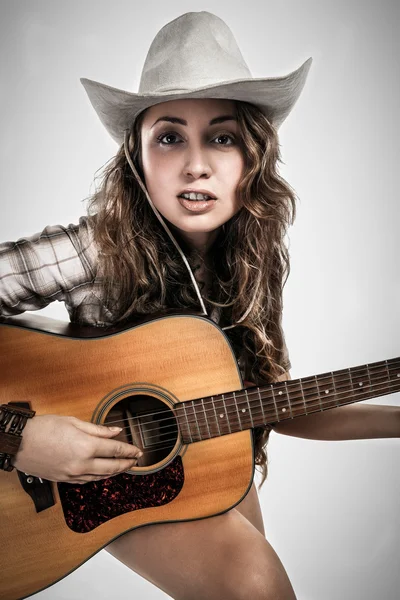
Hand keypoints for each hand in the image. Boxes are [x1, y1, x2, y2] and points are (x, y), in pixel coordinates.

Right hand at [11, 415, 142, 483]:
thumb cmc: (43, 428)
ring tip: (122, 467)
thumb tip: (115, 431)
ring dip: (114, 473)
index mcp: (86, 446)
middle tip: (135, 461)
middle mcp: (81, 464)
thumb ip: (97, 429)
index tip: (138, 451)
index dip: (130, 451)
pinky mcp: (63, 480)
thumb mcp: (73, 422)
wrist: (19, 442)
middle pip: (111, 467)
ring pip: (100, 477)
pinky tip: (102, 474)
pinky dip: (98, 478)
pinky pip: (86, 481)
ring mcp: (72, 474)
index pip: (116, 450)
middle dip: (126, 464)